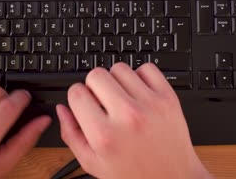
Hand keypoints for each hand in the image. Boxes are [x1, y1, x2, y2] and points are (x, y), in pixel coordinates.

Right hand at [57, 63, 211, 178]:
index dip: (77, 96)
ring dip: (116, 80)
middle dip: (94, 86)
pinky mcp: (168, 97)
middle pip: (96, 74)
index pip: (76, 93)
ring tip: (122, 98)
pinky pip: (147, 68)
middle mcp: (127, 116)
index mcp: (104, 135)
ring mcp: (149, 105)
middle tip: (102, 101)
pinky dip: (140, 76)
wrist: (172, 178)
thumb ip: (72, 135)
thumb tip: (63, 108)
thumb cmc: (133, 174)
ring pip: (120, 68)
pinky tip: (139, 93)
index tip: (84, 103)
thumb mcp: (93, 163)